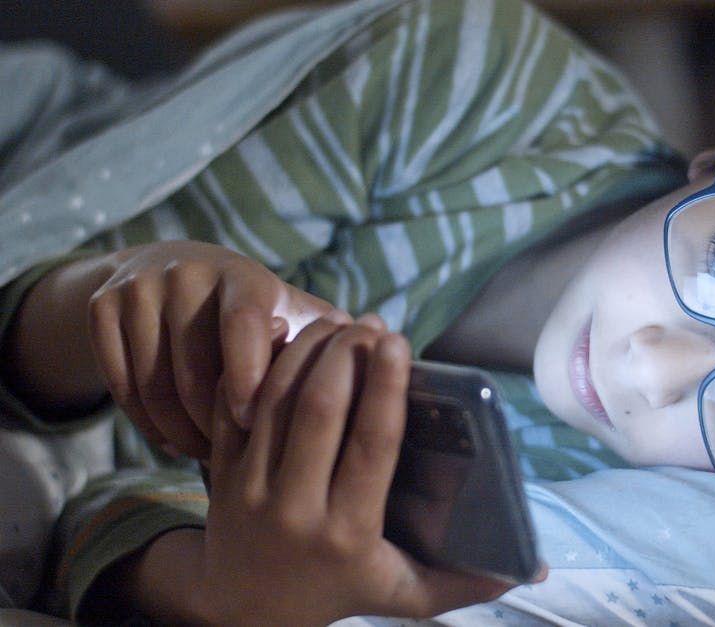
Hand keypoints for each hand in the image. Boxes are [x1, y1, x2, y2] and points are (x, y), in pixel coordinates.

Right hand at [88, 241, 338, 457]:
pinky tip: (175, 442)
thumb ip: (324, 339)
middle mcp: (188, 274)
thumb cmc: (250, 309)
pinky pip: (120, 387)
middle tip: (241, 457)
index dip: (249, 376)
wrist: (164, 269)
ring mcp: (139, 289)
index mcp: (244, 277)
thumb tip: (379, 362)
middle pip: (194, 371)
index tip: (254, 421)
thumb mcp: (287, 311)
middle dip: (218, 425)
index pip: (245, 325)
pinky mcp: (101, 307)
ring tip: (211, 455)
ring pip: (154, 387)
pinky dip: (147, 425)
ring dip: (183, 433)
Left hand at [189, 315, 511, 624]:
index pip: (370, 447)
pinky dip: (259, 366)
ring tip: (339, 321)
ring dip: (307, 352)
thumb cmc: (339, 592)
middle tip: (371, 324)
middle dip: (346, 355)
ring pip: (274, 401)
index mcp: (350, 532)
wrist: (244, 612)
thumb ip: (464, 583)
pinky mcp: (218, 474)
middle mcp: (296, 508)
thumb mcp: (403, 597)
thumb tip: (533, 571)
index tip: (398, 342)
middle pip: (319, 411)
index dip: (385, 389)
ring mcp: (249, 490)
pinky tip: (289, 335)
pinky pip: (233, 407)